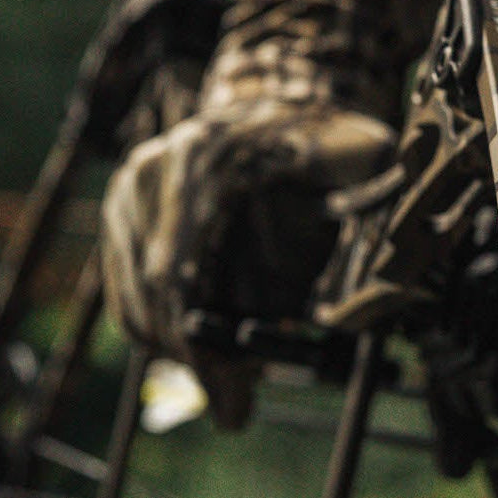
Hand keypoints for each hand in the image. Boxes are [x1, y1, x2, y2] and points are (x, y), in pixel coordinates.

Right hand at [101, 96, 395, 425]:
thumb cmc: (334, 138)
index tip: (232, 408)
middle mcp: (155, 169)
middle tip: (235, 406)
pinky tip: (202, 345)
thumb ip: (370, 226)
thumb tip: (375, 305)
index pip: (183, 276)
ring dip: (178, 351)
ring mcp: (131, 185)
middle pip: (154, 294)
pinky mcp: (122, 202)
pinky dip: (158, 328)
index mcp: (209, 161)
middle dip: (196, 362)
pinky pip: (124, 287)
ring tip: (229, 377)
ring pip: (134, 299)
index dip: (204, 351)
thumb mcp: (368, 165)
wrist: (286, 88)